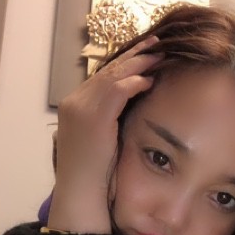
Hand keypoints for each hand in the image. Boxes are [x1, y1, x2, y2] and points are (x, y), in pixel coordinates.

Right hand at [48, 37, 162, 233]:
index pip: (102, 76)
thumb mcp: (100, 137)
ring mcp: (82, 107)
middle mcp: (76, 101)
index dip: (124, 63)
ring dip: (138, 64)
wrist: (81, 190)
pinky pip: (117, 91)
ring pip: (114, 75)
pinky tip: (149, 80)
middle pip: (108, 70)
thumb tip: (129, 104)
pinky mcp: (94, 116)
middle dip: (134, 56)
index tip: (143, 54)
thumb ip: (109, 117)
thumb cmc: (94, 169)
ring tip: (158, 54)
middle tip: (154, 44)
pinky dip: (134, 83)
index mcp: (76, 105)